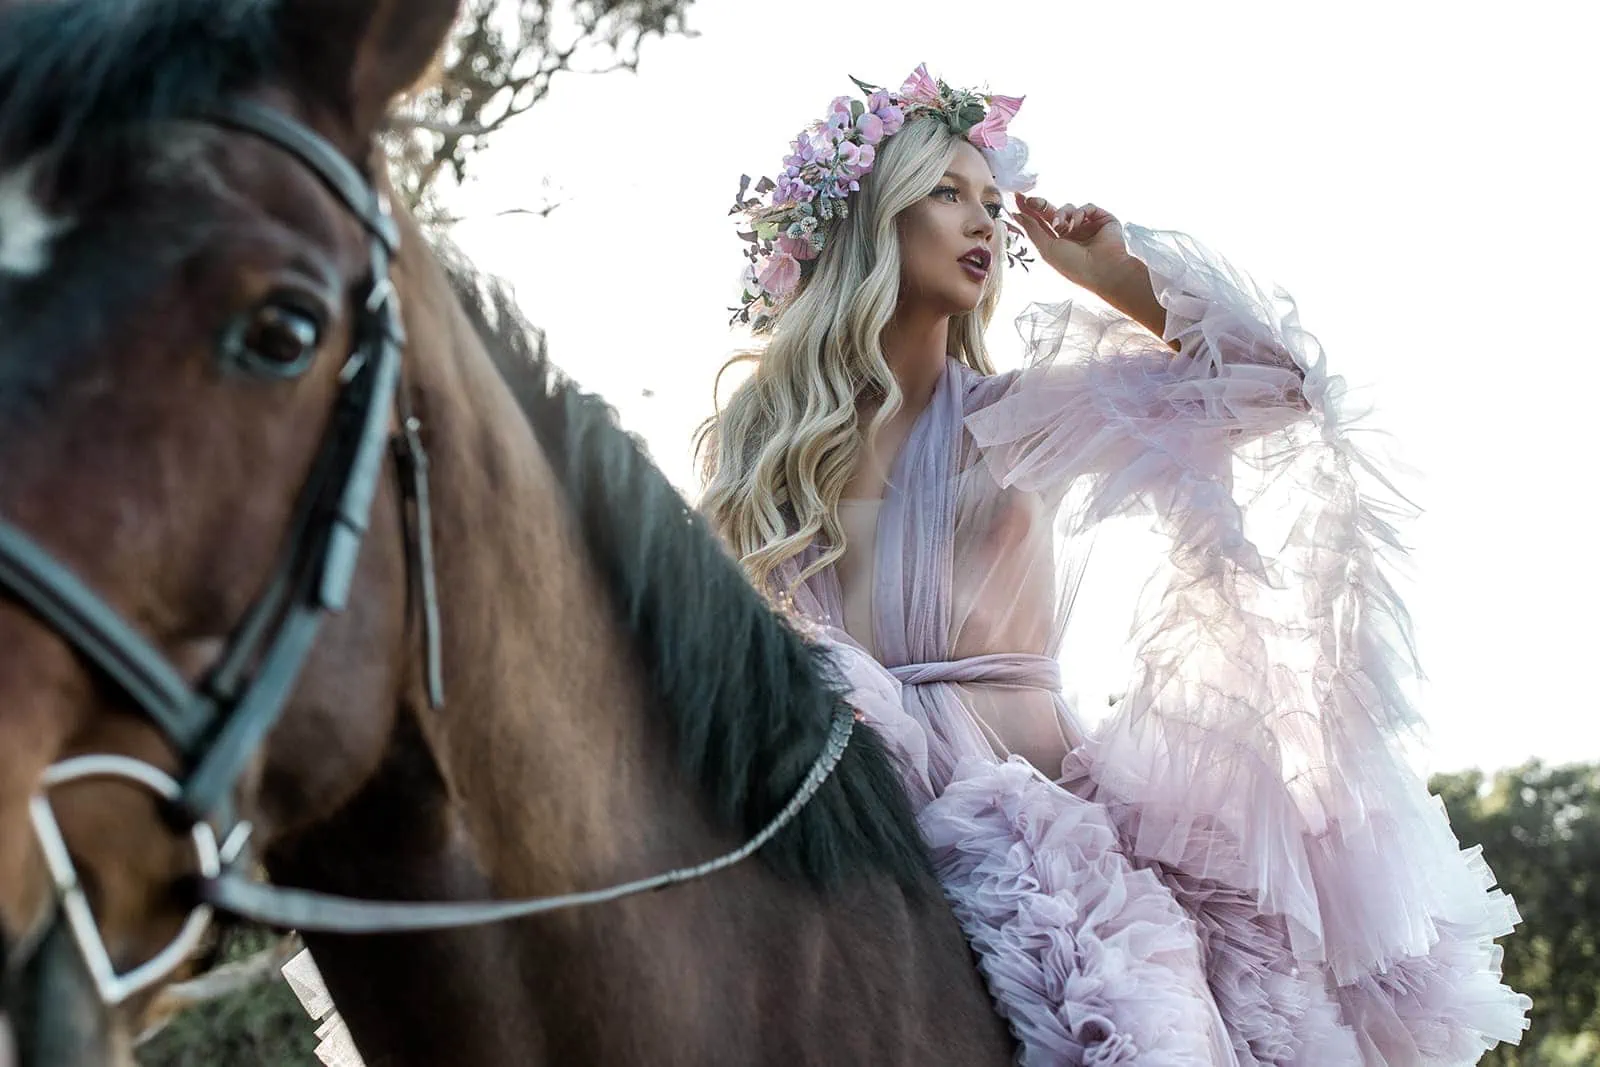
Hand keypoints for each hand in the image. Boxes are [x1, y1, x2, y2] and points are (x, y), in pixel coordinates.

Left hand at [1010, 195, 1132, 291]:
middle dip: (1040, 205)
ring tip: (1061, 226)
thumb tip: (1016, 214)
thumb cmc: (1074, 266)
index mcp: (1058, 243)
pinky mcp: (1102, 219)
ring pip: (1068, 208)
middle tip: (1030, 200)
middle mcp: (1072, 234)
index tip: (1017, 200)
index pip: (1041, 223)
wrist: (1102, 269)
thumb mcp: (1046, 249)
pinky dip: (1079, 213)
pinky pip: (1086, 207)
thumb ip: (1032, 230)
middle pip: (1052, 212)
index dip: (1029, 211)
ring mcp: (1087, 226)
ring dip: (1062, 214)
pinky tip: (1077, 224)